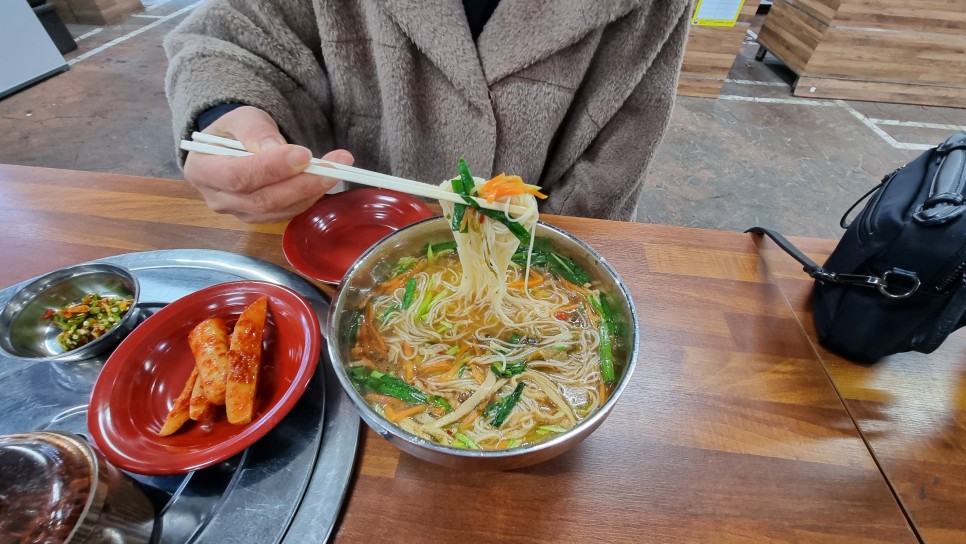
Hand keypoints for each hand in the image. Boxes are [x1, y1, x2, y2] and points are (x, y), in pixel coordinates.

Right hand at [184, 106, 352, 222]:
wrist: (234, 146)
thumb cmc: (235, 131)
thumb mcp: (241, 118)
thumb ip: (255, 131)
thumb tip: (275, 149)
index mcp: (203, 170)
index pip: (237, 176)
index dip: (271, 168)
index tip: (304, 154)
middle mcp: (218, 199)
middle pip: (262, 200)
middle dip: (301, 183)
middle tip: (335, 165)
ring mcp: (239, 213)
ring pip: (278, 210)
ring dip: (311, 191)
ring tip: (338, 168)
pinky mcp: (260, 218)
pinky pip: (287, 213)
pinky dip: (309, 197)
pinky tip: (325, 180)